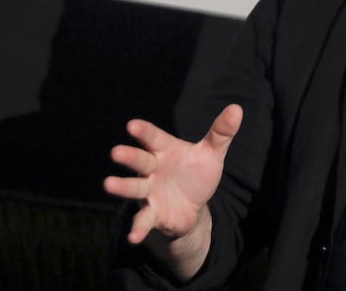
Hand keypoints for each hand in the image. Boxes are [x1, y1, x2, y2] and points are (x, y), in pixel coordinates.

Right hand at [104, 104, 242, 244]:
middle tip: (116, 152)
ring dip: (122, 187)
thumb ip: (221, 133)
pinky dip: (138, 228)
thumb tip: (237, 108)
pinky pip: (143, 220)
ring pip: (134, 188)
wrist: (193, 205)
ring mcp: (150, 192)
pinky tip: (133, 237)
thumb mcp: (212, 153)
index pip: (153, 138)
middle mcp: (153, 169)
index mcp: (166, 150)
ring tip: (109, 184)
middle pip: (141, 161)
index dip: (144, 132)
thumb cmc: (196, 172)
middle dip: (129, 157)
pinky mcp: (152, 213)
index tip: (132, 125)